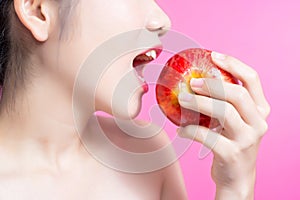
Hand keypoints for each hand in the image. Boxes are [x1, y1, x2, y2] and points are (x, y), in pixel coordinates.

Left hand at [177, 52, 269, 199]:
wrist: (237, 177)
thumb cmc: (232, 143)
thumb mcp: (236, 121)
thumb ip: (225, 103)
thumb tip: (196, 80)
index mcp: (260, 110)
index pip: (252, 79)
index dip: (233, 64)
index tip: (213, 56)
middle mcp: (258, 122)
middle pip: (237, 94)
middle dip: (213, 84)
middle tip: (193, 82)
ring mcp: (247, 139)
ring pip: (224, 113)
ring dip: (199, 103)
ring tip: (181, 99)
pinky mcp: (232, 154)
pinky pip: (208, 136)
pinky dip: (190, 130)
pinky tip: (181, 129)